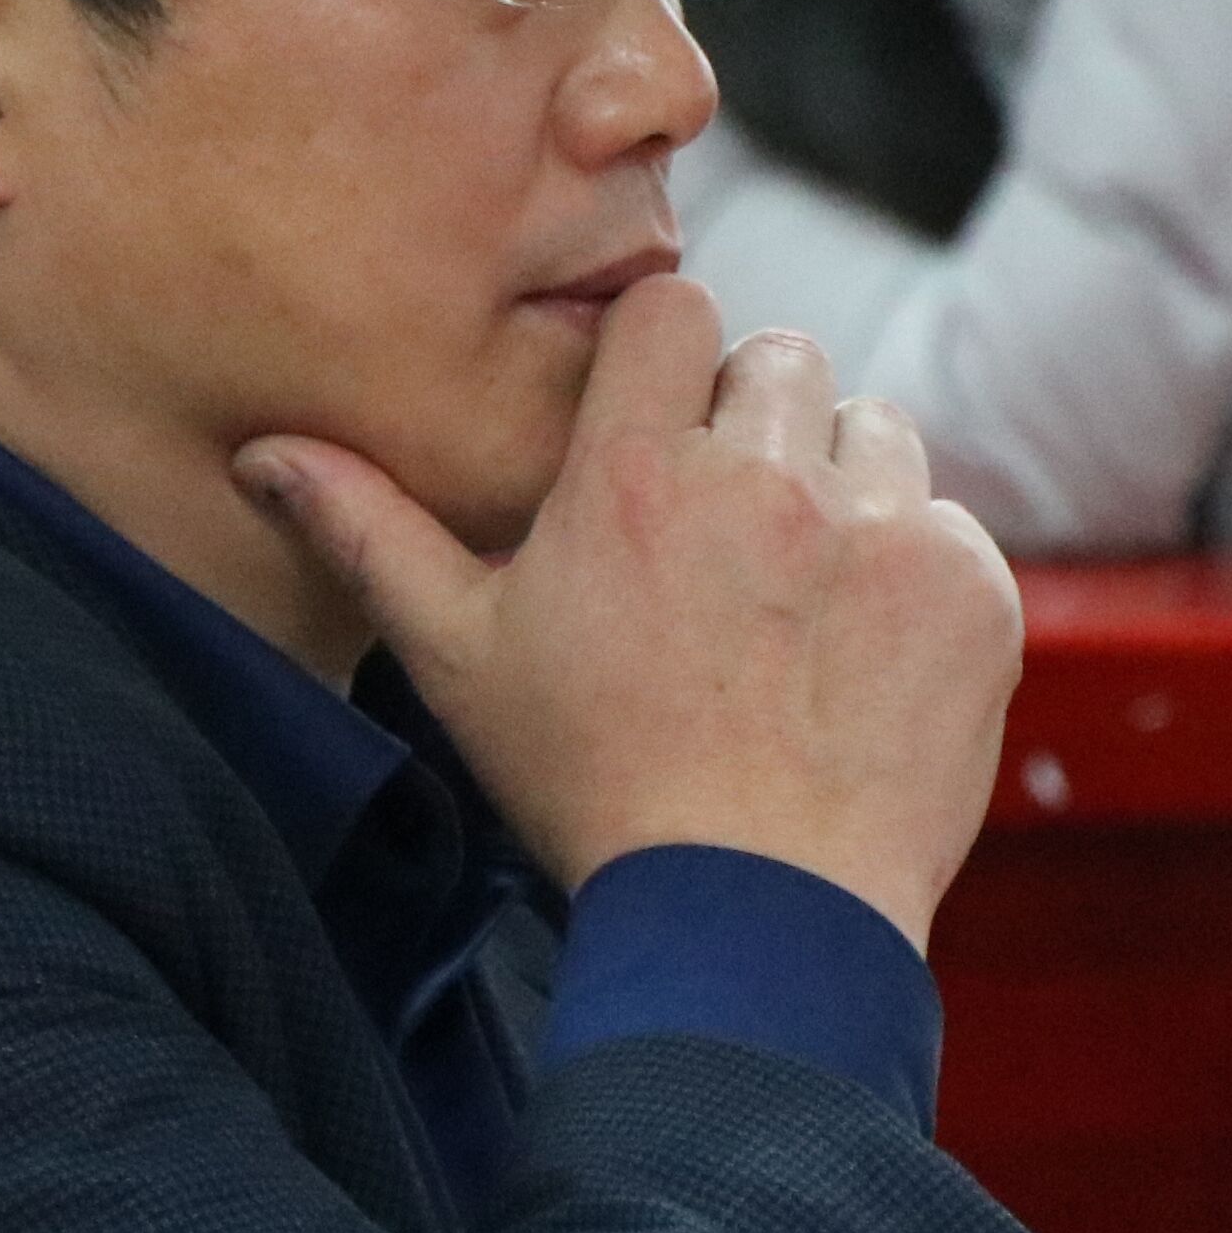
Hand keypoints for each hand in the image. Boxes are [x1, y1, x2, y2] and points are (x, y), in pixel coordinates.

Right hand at [233, 283, 1018, 948]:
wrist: (754, 923)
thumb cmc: (594, 791)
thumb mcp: (460, 661)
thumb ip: (370, 536)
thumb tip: (263, 451)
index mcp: (634, 475)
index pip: (672, 310)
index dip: (667, 361)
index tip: (660, 426)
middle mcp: (764, 481)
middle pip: (781, 358)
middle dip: (756, 423)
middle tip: (729, 534)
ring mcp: (880, 532)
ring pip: (874, 427)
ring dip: (843, 484)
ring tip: (797, 592)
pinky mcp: (968, 591)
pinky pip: (947, 521)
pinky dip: (913, 573)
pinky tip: (859, 657)